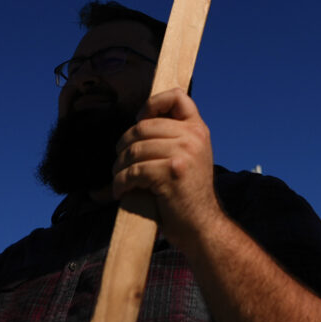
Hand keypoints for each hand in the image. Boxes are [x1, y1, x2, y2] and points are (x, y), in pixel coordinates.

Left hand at [112, 88, 220, 245]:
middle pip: (143, 126)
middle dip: (124, 146)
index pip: (177, 96)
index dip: (153, 103)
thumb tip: (136, 122)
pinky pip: (133, 171)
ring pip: (134, 150)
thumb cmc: (187, 194)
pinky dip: (120, 182)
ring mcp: (184, 154)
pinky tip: (121, 191)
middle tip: (120, 163)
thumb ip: (173, 138)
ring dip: (118, 167)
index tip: (140, 120)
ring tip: (119, 179)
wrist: (202, 225)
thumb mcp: (189, 157)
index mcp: (198, 129)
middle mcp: (194, 137)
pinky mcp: (171, 173)